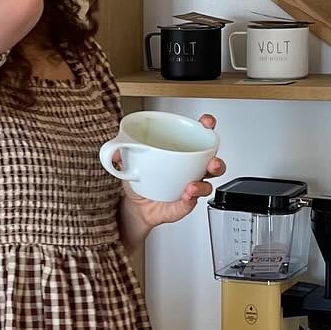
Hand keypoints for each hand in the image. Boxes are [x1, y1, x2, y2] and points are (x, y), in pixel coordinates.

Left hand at [113, 114, 224, 236]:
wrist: (135, 207)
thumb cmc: (141, 179)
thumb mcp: (128, 161)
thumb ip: (121, 152)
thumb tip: (114, 150)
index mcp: (182, 152)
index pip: (201, 136)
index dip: (208, 127)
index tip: (208, 122)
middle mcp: (191, 169)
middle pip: (213, 163)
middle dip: (216, 161)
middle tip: (211, 161)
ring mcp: (189, 188)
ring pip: (207, 186)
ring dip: (203, 185)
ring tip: (191, 186)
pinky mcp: (183, 205)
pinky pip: (190, 203)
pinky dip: (188, 200)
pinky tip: (184, 197)